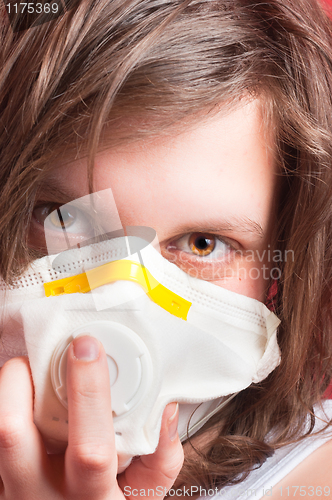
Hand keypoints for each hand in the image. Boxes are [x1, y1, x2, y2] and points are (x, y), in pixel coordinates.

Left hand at [0, 336, 183, 498]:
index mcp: (90, 498)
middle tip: (45, 357)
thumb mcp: (145, 497)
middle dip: (21, 381)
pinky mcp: (1, 481)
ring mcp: (14, 488)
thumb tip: (165, 408)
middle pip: (11, 434)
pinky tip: (29, 400)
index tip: (89, 346)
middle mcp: (43, 494)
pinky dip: (10, 407)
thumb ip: (162, 457)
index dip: (89, 391)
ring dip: (10, 391)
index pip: (89, 448)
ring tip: (34, 374)